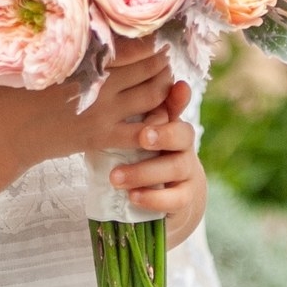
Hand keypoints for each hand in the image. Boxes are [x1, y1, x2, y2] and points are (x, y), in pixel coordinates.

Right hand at [0, 35, 171, 168]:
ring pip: (152, 96)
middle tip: (166, 55)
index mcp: (86, 58)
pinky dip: (156, 123)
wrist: (6, 129)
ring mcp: (104, 110)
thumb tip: (99, 30)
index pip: (134, 45)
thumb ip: (76, 47)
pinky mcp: (102, 136)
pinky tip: (160, 116)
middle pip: (148, 68)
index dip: (152, 41)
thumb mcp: (47, 58)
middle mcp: (100, 82)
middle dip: (162, 61)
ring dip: (165, 86)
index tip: (159, 36)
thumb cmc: (19, 88)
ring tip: (165, 79)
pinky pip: (142, 131)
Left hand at [107, 79, 203, 239]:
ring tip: (115, 178)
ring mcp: (188, 171)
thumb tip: (98, 98)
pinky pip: (176, 198)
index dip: (178, 98)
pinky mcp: (187, 197)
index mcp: (169, 124)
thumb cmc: (142, 158)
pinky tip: (133, 197)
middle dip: (164, 135)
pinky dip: (154, 198)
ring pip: (175, 167)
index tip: (177, 88)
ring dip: (144, 172)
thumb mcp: (132, 138)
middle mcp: (183, 145)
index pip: (176, 106)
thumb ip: (124, 122)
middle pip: (182, 134)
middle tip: (143, 136)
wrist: (167, 198)